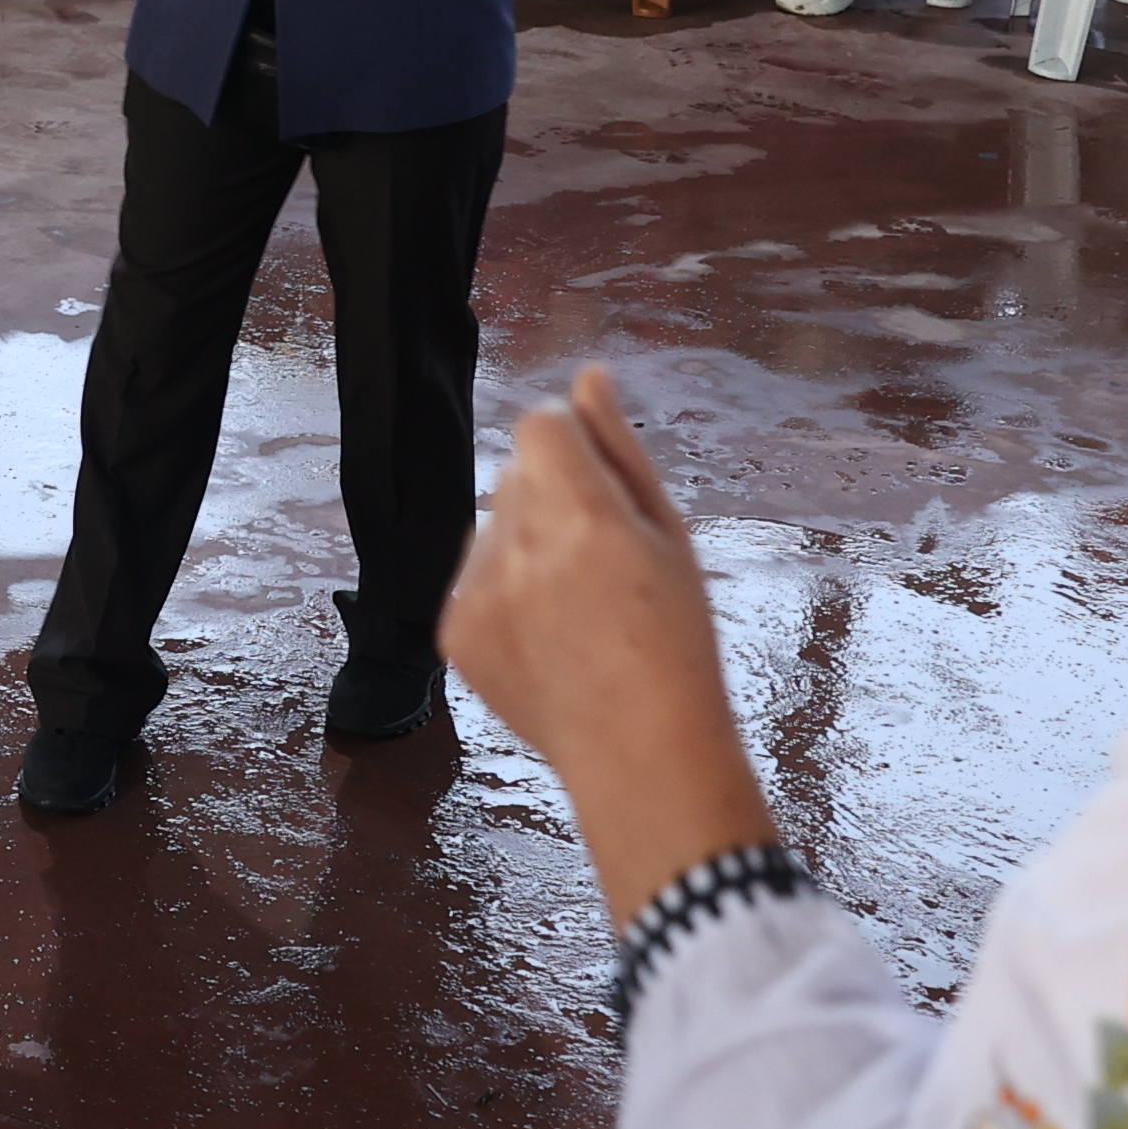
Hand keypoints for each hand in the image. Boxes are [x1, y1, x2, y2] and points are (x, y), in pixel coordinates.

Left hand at [440, 364, 774, 922]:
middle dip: (553, 497)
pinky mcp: (452, 632)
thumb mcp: (669, 535)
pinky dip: (504, 593)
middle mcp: (519, 548)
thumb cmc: (675, 641)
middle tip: (603, 562)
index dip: (572, 444)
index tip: (601, 485)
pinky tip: (549, 637)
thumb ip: (619, 448)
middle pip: (516, 473)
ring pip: (492, 524)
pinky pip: (471, 577)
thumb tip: (589, 374)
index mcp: (583, 518)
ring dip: (526, 543)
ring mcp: (477, 593)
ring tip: (578, 608)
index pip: (540, 424)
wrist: (640, 754)